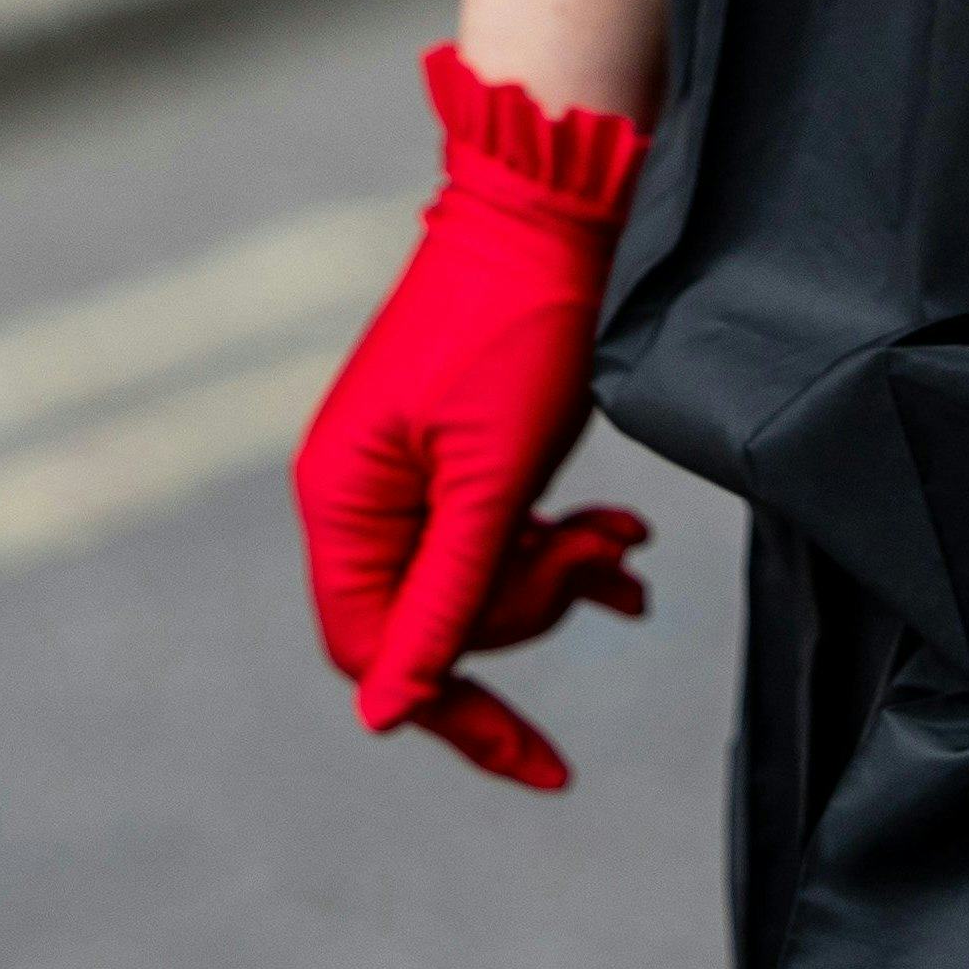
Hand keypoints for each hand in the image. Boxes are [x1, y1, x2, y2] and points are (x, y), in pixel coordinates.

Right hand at [293, 47, 650, 792]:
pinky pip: (496, 531)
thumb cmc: (521, 332)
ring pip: (475, 577)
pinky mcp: (457, 445)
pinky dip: (560, 540)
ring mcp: (407, 467)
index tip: (544, 761)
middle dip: (528, 607)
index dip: (457, 708)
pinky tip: (624, 541)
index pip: (373, 652)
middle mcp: (359, 491)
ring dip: (556, 571)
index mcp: (341, 501)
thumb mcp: (492, 481)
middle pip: (434, 617)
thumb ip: (445, 598)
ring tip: (627, 541)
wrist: (557, 207)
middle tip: (606, 558)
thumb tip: (387, 717)